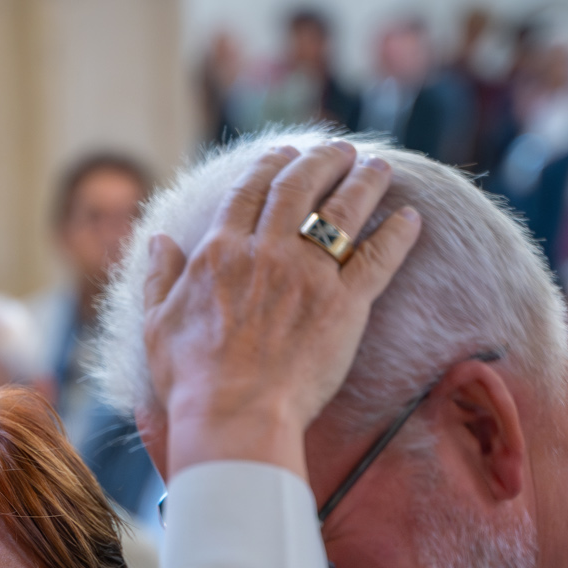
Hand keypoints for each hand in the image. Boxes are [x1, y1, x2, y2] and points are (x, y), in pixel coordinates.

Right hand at [139, 142, 421, 478]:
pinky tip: (411, 218)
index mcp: (219, 252)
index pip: (250, 190)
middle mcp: (266, 252)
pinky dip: (397, 235)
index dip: (270, 164)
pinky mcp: (344, 305)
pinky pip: (378, 259)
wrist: (234, 416)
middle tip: (341, 150)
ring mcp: (309, 276)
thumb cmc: (190, 378)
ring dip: (364, 182)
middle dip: (323, 161)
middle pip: (299, 187)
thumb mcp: (157, 323)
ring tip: (379, 167)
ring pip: (343, 211)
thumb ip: (158, 276)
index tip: (285, 151)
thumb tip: (158, 239)